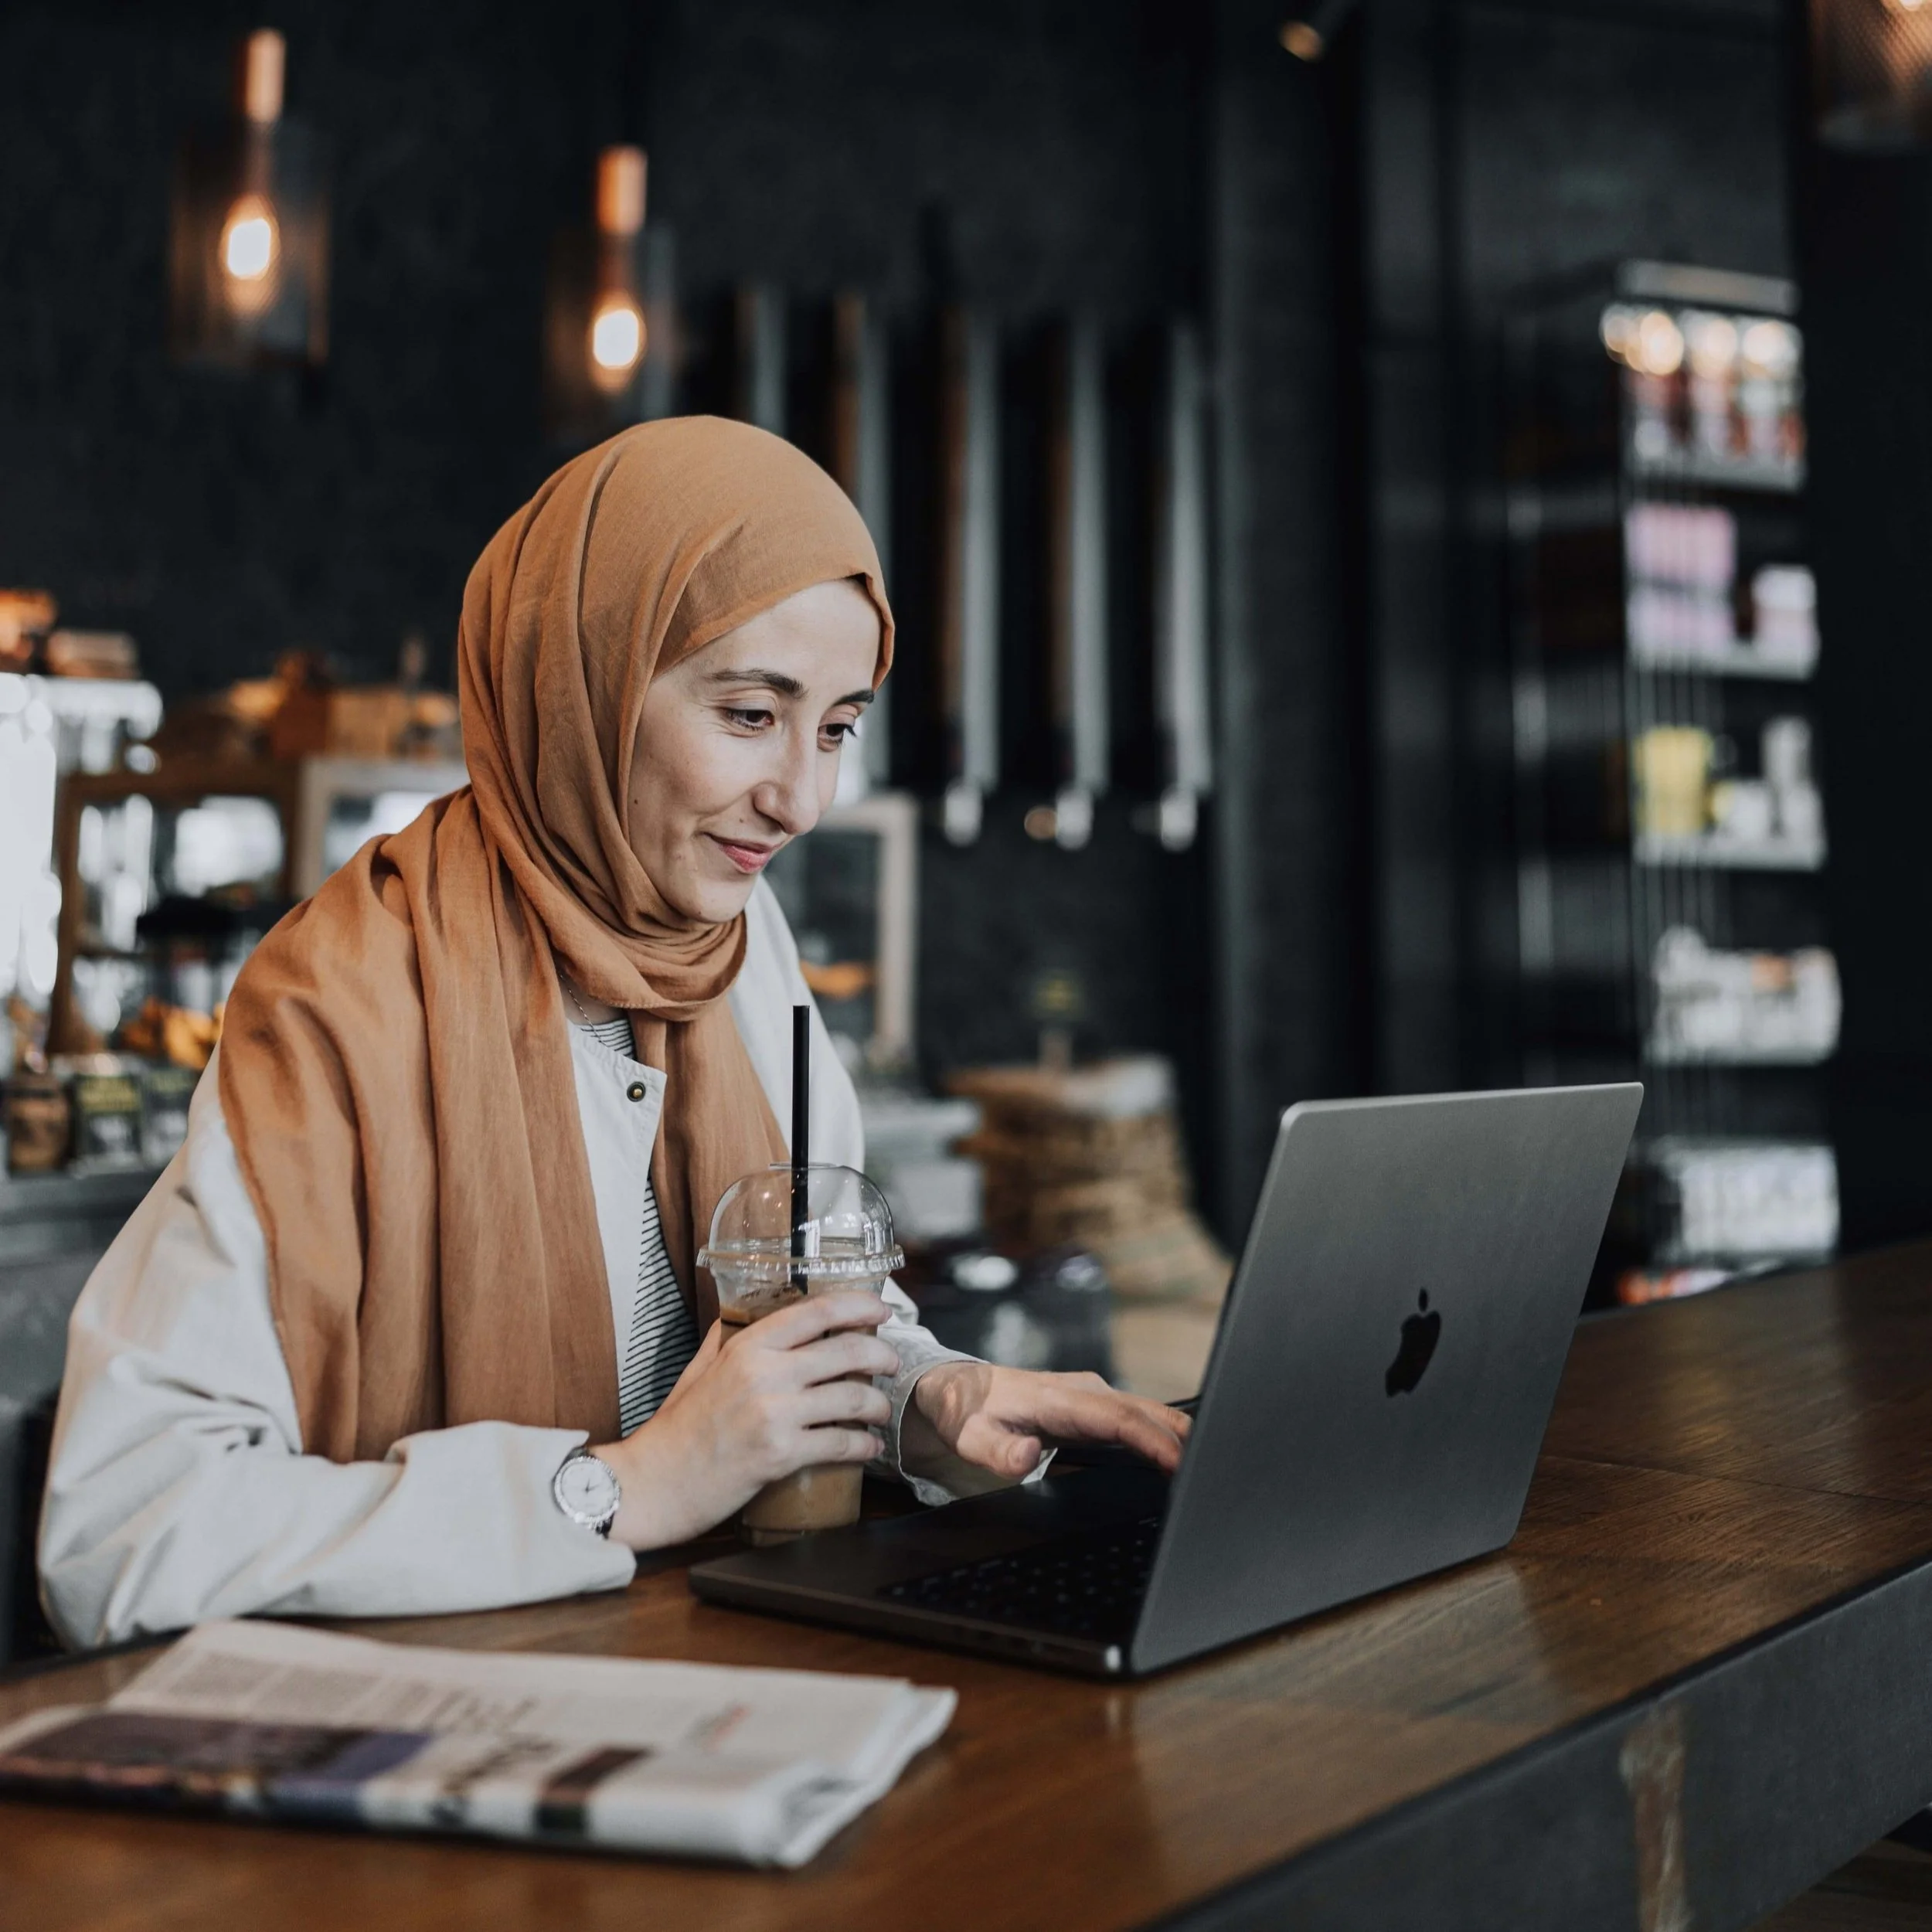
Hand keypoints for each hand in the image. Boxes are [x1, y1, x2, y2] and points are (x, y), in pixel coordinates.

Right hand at [590, 1291, 898, 1550]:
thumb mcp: (699, 1368)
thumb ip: (727, 1336)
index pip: (817, 1312)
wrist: (653, 1482)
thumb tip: (746, 1309)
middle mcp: (764, 1373)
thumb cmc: (676, 1428)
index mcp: (748, 1347)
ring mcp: (774, 1414)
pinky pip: (840, 1443)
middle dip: (881, 1356)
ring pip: (852, 1398)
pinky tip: (869, 1447)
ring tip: (881, 1411)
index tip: (881, 1309)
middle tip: (892, 1364)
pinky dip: (864, 1445)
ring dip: (878, 1405)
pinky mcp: (780, 1454)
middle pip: (846, 1351)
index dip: (858, 1305)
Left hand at [903, 1362, 1190, 1483]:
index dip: (1153, 1440)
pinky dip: (1167, 1435)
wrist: (959, 1388)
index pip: (1119, 1418)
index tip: (1179, 1464)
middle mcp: (1086, 1393)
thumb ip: (997, 1449)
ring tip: (1212, 1467)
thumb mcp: (968, 1434)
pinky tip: (1184, 1457)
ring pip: (1150, 1413)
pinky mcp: (1097, 1408)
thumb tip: (1030, 1454)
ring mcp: (1095, 1398)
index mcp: (1061, 1398)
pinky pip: (1140, 1419)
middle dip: (1185, 1438)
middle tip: (1217, 1470)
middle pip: (1147, 1412)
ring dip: (1181, 1435)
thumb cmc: (967, 1409)